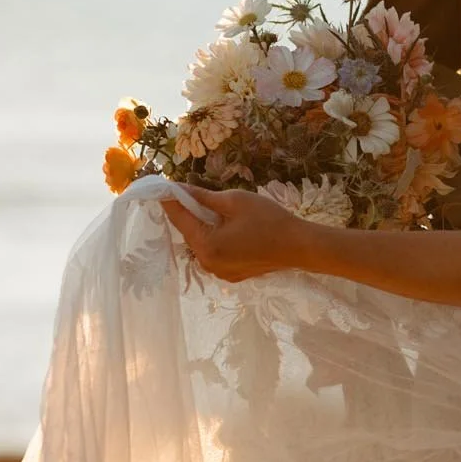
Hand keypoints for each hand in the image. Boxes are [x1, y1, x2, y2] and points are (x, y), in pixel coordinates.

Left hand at [161, 187, 305, 282]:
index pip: (178, 219)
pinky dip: (214, 239)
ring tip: (212, 209)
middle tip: (187, 192)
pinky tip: (227, 227)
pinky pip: (214, 254)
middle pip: (189, 233)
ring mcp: (219, 272)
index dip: (169, 200)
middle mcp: (207, 263)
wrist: (299, 247)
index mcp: (206, 245)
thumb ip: (203, 196)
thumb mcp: (235, 201)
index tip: (161, 185)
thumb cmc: (269, 220)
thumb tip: (179, 189)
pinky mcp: (231, 275)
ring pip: (201, 244)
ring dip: (202, 226)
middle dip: (187, 213)